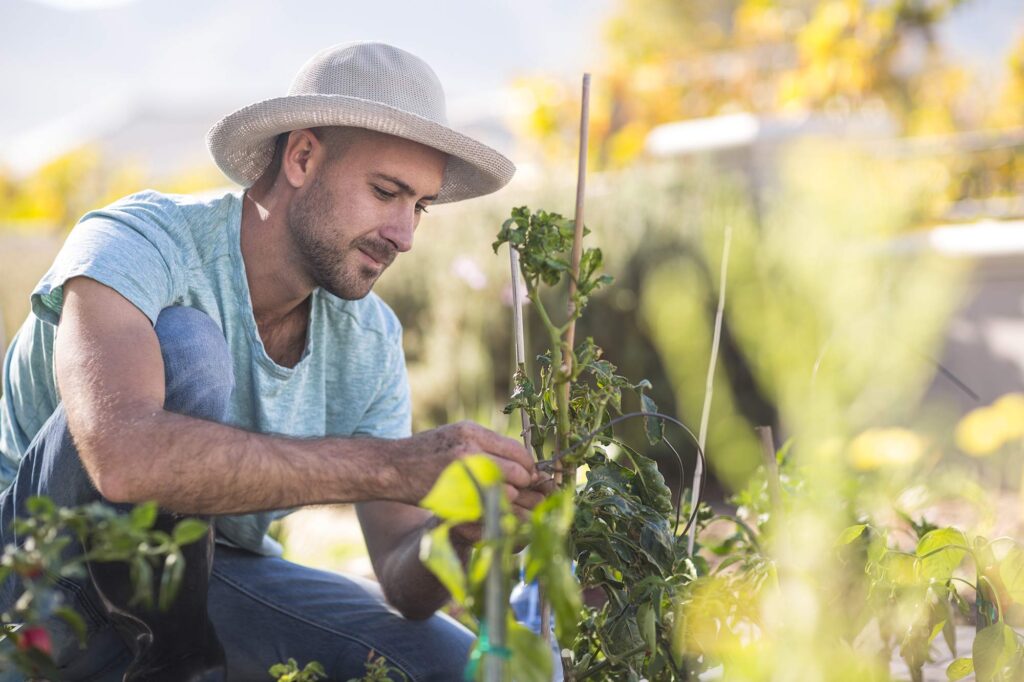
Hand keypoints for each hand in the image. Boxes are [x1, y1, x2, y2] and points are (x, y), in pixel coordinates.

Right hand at [404, 420, 536, 503]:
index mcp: (473, 431)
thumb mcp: (455, 437)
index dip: (526, 468)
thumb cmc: (424, 454)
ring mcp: (463, 470)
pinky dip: (493, 511)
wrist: (391, 466)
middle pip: (519, 471)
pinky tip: (486, 510)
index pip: (518, 451)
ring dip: (510, 500)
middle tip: (518, 495)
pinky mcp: (455, 492)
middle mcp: (471, 447)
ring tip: (501, 503)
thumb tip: (519, 464)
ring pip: (509, 490)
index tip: (526, 478)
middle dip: (523, 486)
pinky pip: (489, 505)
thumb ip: (485, 446)